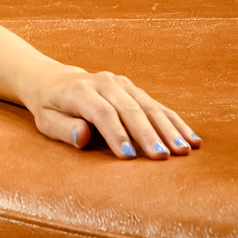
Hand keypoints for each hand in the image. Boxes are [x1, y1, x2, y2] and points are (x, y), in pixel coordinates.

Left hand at [24, 64, 200, 158]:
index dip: (117, 134)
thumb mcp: (46, 120)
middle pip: (130, 109)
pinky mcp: (133, 88)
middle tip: (165, 156)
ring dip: (169, 128)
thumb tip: (82, 136)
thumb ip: (63, 129)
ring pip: (149, 106)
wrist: (54, 80)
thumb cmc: (50, 107)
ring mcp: (121, 84)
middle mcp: (104, 83)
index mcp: (80, 91)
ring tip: (185, 149)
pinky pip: (157, 105)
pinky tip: (192, 138)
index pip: (103, 113)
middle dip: (149, 134)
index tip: (129, 156)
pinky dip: (175, 122)